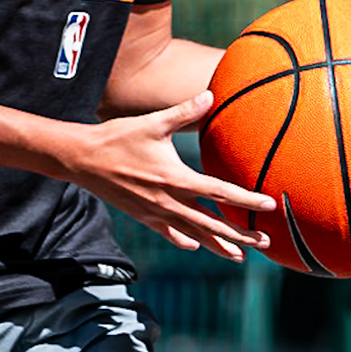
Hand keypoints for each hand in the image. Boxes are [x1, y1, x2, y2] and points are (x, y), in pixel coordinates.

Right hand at [72, 89, 273, 260]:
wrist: (82, 159)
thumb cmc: (118, 138)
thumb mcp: (153, 123)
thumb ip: (184, 111)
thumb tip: (211, 95)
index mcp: (175, 179)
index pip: (219, 193)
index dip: (246, 199)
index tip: (268, 205)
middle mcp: (168, 202)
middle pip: (212, 223)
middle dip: (241, 234)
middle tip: (266, 241)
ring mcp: (155, 213)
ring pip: (194, 235)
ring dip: (218, 245)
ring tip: (240, 255)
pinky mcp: (143, 217)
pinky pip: (169, 234)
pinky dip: (185, 241)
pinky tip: (195, 246)